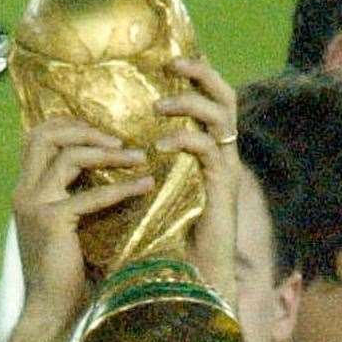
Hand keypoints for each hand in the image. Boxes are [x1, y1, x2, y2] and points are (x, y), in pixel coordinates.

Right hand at [13, 117, 152, 325]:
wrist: (51, 310)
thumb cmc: (67, 275)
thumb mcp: (71, 227)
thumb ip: (80, 198)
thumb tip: (117, 174)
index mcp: (27, 190)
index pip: (38, 138)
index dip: (70, 126)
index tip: (104, 133)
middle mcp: (24, 192)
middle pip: (45, 134)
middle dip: (85, 129)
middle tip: (119, 139)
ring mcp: (34, 204)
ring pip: (68, 156)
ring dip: (107, 152)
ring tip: (139, 157)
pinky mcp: (51, 221)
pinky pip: (90, 194)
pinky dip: (120, 188)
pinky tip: (145, 186)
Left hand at [155, 57, 239, 301]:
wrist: (195, 279)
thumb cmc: (172, 241)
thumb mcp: (158, 193)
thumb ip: (149, 167)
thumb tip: (114, 146)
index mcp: (209, 152)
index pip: (211, 101)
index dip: (194, 77)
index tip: (165, 62)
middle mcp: (223, 154)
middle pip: (227, 96)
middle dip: (201, 72)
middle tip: (172, 62)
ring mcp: (226, 169)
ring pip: (222, 115)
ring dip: (189, 102)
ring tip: (159, 105)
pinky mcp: (222, 187)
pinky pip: (207, 148)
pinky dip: (183, 139)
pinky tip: (158, 146)